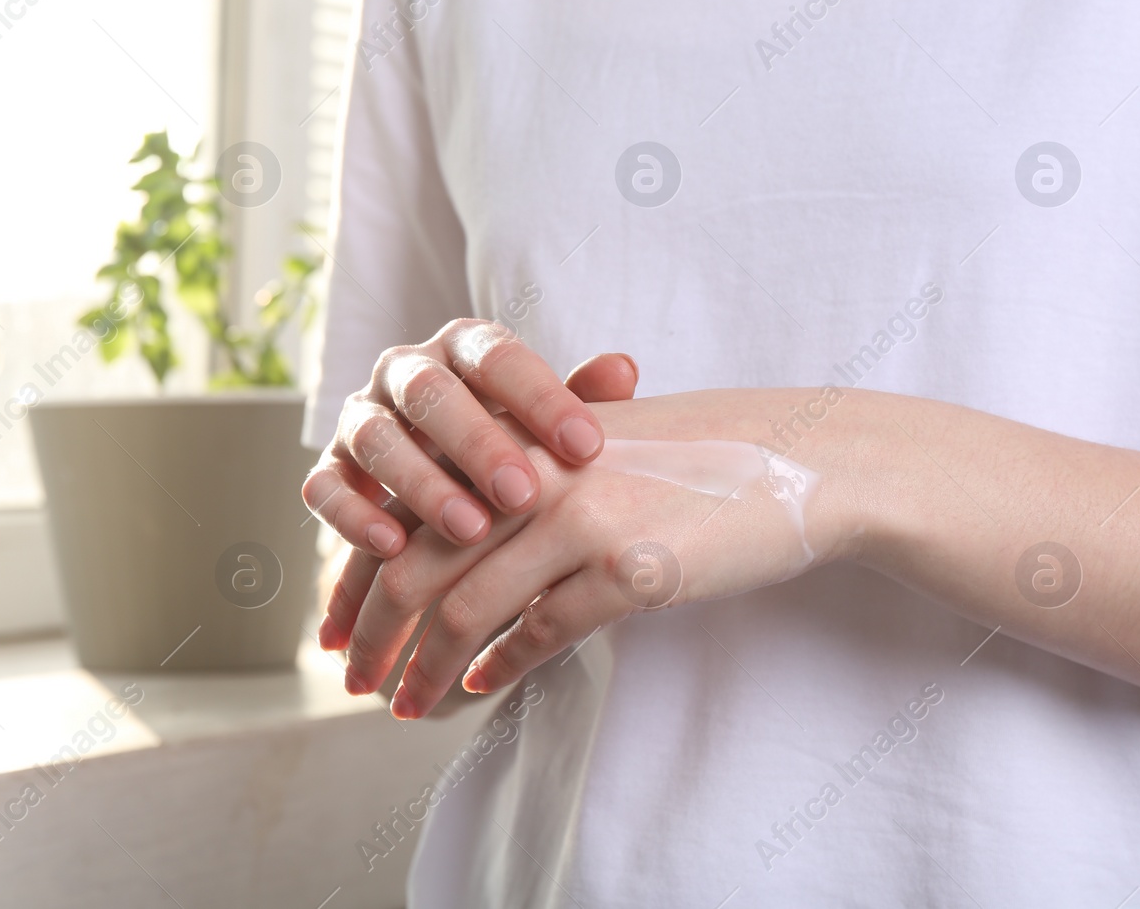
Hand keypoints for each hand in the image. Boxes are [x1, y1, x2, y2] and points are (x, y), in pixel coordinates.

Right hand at [312, 341, 639, 654]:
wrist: (450, 496)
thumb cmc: (516, 453)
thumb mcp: (551, 430)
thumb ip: (583, 401)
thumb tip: (622, 370)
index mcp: (462, 349)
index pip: (497, 357)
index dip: (542, 399)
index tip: (589, 447)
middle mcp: (405, 372)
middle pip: (430, 392)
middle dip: (477, 443)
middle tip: (523, 494)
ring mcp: (360, 418)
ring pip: (375, 437)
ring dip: (419, 484)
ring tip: (470, 530)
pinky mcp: (330, 469)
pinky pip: (325, 486)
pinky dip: (352, 515)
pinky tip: (392, 547)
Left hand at [331, 391, 866, 718]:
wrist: (800, 457)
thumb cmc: (695, 454)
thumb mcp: (594, 445)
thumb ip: (521, 478)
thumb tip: (452, 543)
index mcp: (515, 436)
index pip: (407, 512)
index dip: (361, 578)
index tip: (338, 625)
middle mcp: (533, 473)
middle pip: (416, 564)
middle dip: (375, 631)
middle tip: (355, 677)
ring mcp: (580, 520)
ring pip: (467, 608)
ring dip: (426, 667)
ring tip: (405, 703)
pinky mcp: (628, 569)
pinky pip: (542, 634)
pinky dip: (501, 668)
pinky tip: (481, 687)